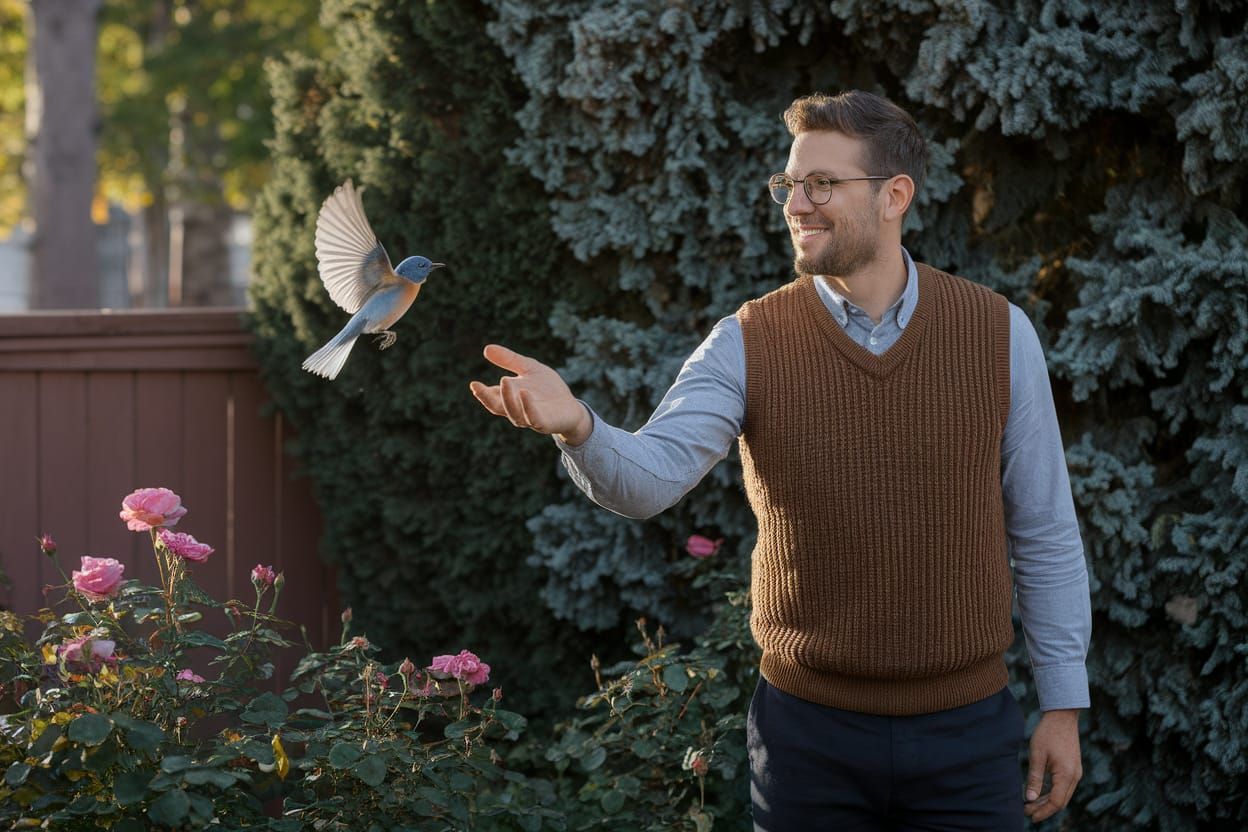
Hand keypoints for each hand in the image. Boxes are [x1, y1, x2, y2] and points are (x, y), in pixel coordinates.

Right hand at [469, 344, 591, 444]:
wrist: (571, 406)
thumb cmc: (548, 389)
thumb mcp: (529, 368)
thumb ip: (510, 360)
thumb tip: (486, 348)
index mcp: (510, 399)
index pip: (492, 398)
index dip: (482, 393)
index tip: (473, 384)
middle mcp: (517, 411)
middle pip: (498, 407)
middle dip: (487, 398)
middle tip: (477, 387)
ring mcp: (530, 419)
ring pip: (514, 413)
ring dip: (507, 399)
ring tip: (504, 380)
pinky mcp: (545, 423)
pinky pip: (534, 418)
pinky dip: (528, 406)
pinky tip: (524, 392)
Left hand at [1024, 708, 1082, 821]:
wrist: (1062, 717)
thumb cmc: (1047, 734)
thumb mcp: (1037, 755)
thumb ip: (1034, 778)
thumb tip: (1030, 799)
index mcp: (1066, 775)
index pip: (1056, 802)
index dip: (1043, 811)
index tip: (1029, 815)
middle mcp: (1074, 777)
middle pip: (1061, 802)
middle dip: (1044, 809)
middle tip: (1027, 811)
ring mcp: (1076, 773)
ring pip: (1063, 795)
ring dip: (1048, 801)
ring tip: (1031, 804)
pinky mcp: (1073, 768)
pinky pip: (1064, 786)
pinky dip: (1053, 792)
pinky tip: (1040, 792)